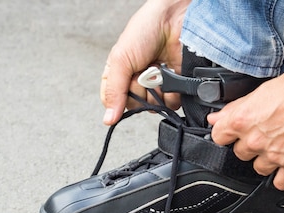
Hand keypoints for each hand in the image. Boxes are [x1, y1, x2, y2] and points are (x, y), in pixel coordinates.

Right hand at [100, 0, 189, 124]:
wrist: (175, 22)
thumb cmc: (145, 30)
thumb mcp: (121, 59)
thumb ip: (114, 91)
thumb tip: (108, 119)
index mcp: (120, 74)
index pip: (115, 101)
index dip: (121, 97)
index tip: (127, 82)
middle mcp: (138, 82)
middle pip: (136, 106)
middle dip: (140, 91)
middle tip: (143, 71)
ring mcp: (157, 85)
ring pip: (155, 107)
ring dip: (157, 91)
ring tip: (158, 70)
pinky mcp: (175, 87)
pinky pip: (172, 104)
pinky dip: (172, 94)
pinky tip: (170, 76)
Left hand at [208, 29, 283, 189]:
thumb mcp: (260, 92)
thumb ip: (234, 109)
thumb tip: (215, 119)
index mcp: (242, 120)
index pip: (219, 137)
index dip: (228, 135)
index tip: (236, 133)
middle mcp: (256, 140)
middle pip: (240, 154)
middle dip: (251, 146)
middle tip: (267, 133)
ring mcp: (275, 155)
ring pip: (259, 169)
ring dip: (267, 160)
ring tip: (281, 145)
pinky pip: (280, 183)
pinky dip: (283, 177)